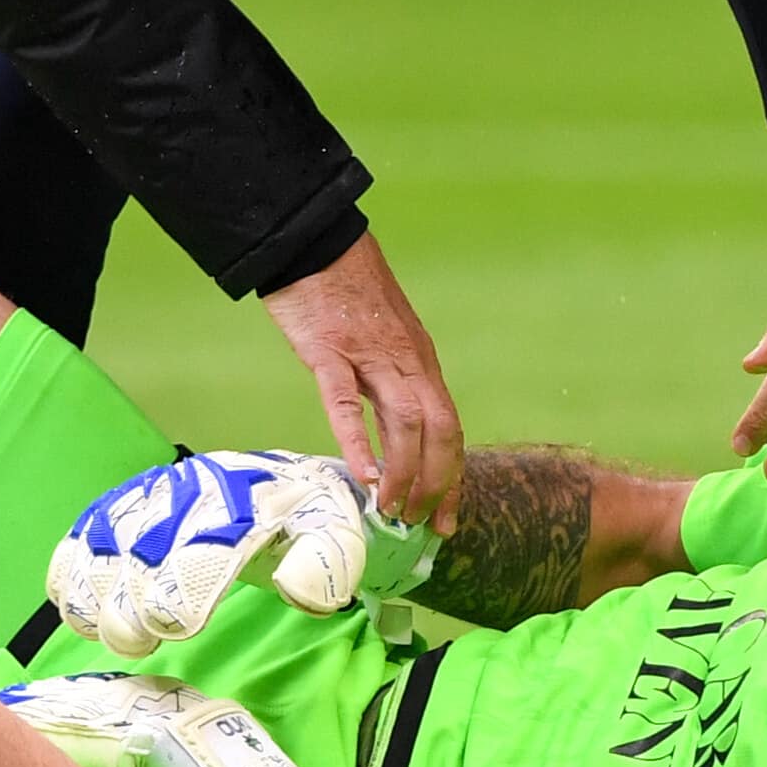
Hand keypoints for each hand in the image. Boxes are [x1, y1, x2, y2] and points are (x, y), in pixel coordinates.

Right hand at [47, 449, 427, 658]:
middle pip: (138, 554)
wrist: (289, 481)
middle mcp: (188, 494)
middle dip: (132, 607)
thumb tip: (296, 592)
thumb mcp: (337, 538)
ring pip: (102, 545)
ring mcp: (154, 496)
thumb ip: (324, 564)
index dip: (179, 594)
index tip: (178, 628)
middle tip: (144, 639)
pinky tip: (79, 607)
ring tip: (113, 632)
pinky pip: (85, 533)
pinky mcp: (130, 504)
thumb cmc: (311, 520)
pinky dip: (72, 570)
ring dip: (96, 595)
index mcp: (240, 503)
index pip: (197, 548)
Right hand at [263, 232, 462, 526]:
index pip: (450, 428)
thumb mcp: (383, 337)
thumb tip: (392, 431)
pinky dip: (359, 444)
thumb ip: (391, 378)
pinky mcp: (330, 351)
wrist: (314, 243)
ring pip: (405, 423)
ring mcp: (370, 356)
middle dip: (436, 483)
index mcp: (419, 361)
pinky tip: (363, 476)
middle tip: (423, 523)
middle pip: (440, 431)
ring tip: (393, 511)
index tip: (449, 518)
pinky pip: (348, 403)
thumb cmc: (344, 292)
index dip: (452, 476)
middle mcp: (407, 362)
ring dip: (404, 473)